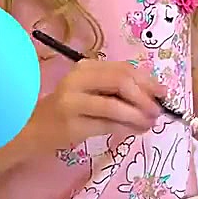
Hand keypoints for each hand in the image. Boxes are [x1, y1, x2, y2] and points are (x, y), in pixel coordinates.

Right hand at [28, 60, 165, 148]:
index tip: (163, 92)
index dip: (147, 80)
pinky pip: (108, 125)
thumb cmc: (69, 109)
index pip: (123, 69)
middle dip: (145, 97)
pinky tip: (135, 131)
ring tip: (149, 123)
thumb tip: (154, 95)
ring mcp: (73, 102)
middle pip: (121, 82)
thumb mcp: (90, 91)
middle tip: (157, 111)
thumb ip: (116, 89)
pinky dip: (127, 128)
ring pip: (116, 105)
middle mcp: (78, 80)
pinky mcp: (73, 124)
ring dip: (138, 115)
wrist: (34, 128)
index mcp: (85, 68)